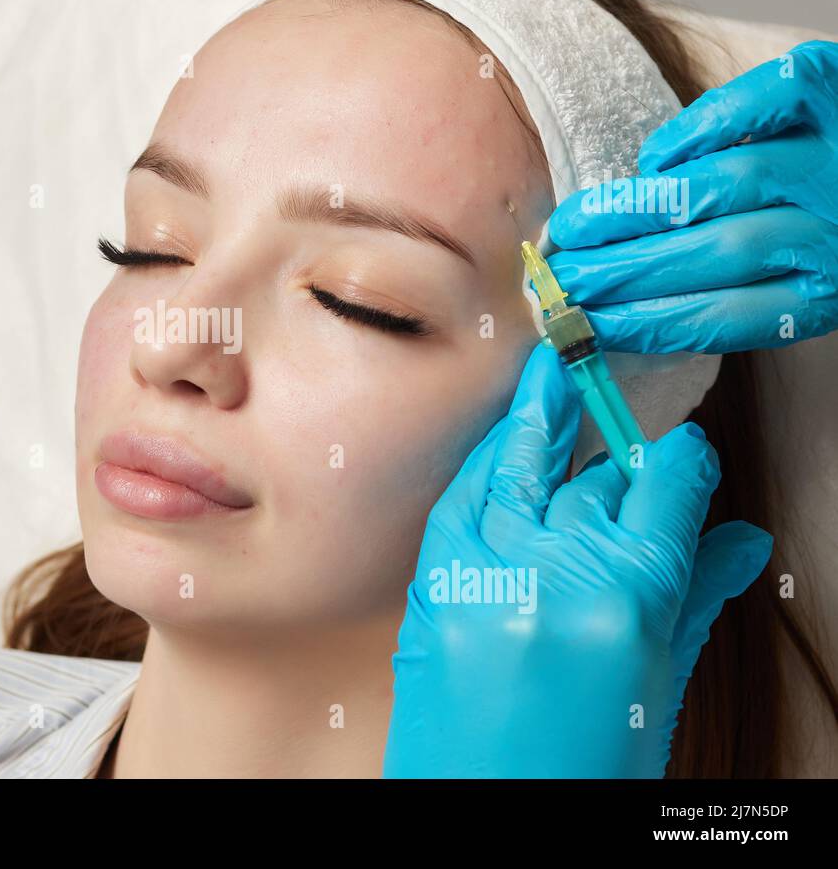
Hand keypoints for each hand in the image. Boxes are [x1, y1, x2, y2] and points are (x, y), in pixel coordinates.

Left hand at [382, 344, 771, 776]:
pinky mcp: (437, 577)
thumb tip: (744, 541)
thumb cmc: (581, 765)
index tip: (682, 452)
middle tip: (620, 430)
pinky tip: (504, 435)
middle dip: (615, 457)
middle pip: (597, 476)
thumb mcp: (657, 685)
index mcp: (629, 594)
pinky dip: (490, 460)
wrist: (488, 810)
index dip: (681, 458)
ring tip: (552, 369)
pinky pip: (467, 494)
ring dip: (542, 415)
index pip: (667, 483)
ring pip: (523, 462)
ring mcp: (486, 566)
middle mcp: (556, 567)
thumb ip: (697, 601)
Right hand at [545, 39, 837, 354]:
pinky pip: (761, 103)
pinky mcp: (828, 86)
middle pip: (717, 254)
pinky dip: (699, 129)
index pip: (722, 317)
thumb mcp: (783, 286)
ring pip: (725, 183)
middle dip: (619, 269)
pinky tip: (657, 159)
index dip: (641, 323)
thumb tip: (605, 313)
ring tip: (577, 225)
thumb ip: (719, 295)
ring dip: (635, 209)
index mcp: (826, 292)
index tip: (580, 323)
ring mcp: (835, 154)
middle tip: (557, 276)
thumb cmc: (811, 232)